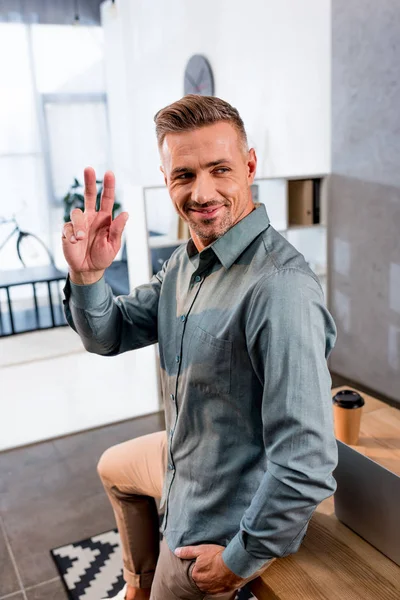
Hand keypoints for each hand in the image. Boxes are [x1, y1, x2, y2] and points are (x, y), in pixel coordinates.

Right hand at [62, 167, 128, 284]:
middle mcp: (91, 217)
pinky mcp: (67, 231)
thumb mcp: (113, 245)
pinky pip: (67, 227)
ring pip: (76, 213)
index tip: (109, 173)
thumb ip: (117, 230)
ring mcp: (79, 223)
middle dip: (89, 182)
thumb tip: (125, 213)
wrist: (88, 270)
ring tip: (82, 239)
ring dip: (79, 225)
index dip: (108, 186)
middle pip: (89, 195)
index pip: (107, 199)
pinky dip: (71, 234)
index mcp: (104, 219)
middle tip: (89, 169)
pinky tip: (75, 242)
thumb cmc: (103, 256)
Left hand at [175, 544, 244, 594]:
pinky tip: (221, 577)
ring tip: (216, 571)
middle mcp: (202, 585)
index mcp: (196, 575)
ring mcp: (211, 589)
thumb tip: (176, 551)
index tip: (204, 562)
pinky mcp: (221, 592)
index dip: (199, 567)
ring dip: (210, 580)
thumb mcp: (201, 549)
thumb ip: (187, 552)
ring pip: (207, 585)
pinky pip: (216, 589)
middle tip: (210, 567)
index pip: (193, 572)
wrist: (235, 564)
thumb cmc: (217, 556)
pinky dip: (217, 584)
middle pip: (200, 580)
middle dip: (204, 574)